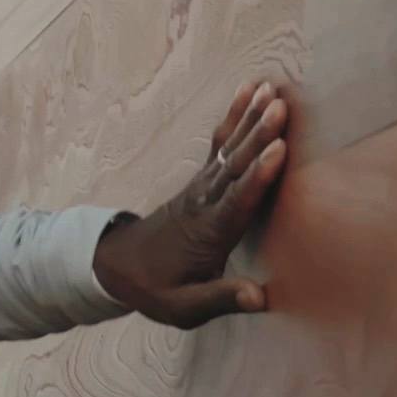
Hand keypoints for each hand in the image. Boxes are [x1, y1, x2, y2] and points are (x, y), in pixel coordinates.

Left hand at [91, 80, 289, 327]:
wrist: (116, 266)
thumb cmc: (154, 289)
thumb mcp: (182, 308)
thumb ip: (220, 299)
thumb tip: (261, 297)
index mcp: (206, 233)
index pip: (235, 202)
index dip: (258, 177)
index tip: (279, 150)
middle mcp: (204, 203)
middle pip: (234, 165)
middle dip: (258, 134)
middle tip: (280, 104)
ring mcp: (200, 188)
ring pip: (227, 149)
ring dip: (249, 118)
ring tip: (269, 89)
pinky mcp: (199, 181)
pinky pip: (219, 145)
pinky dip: (234, 120)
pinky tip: (247, 96)